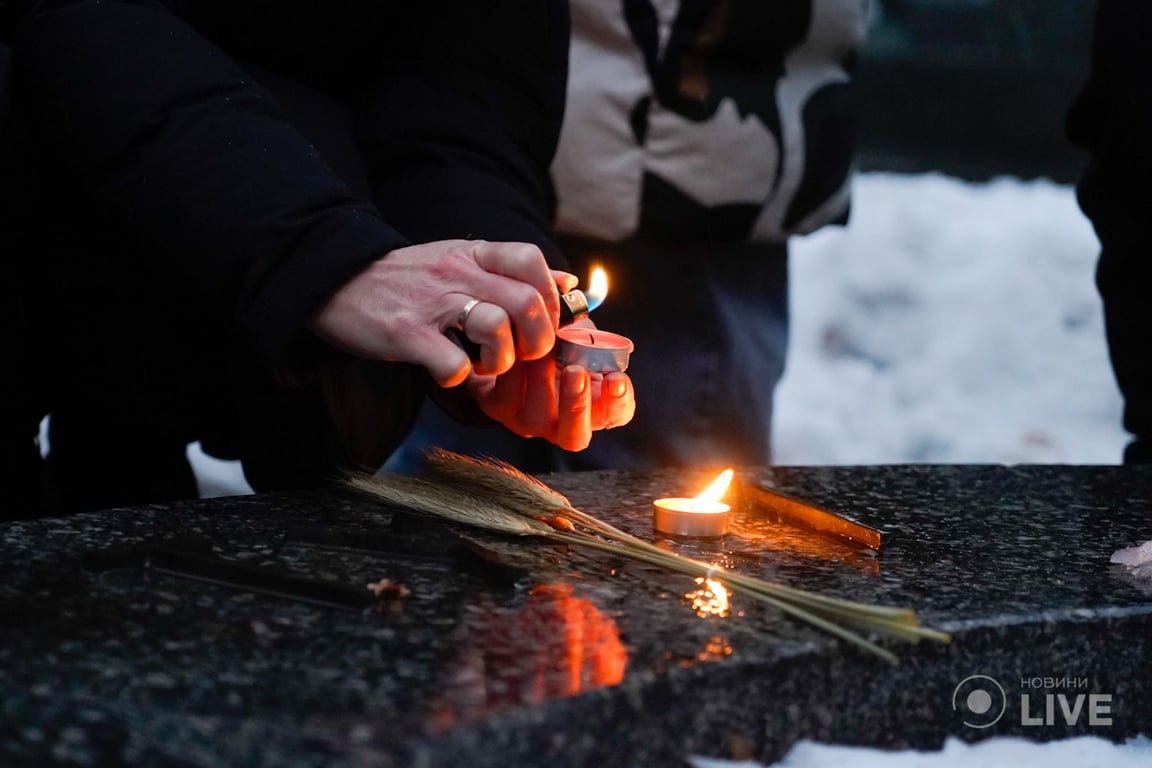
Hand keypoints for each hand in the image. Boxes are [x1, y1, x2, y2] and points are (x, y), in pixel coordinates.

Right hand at [310, 240, 566, 386]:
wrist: (334, 279)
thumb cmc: (404, 278)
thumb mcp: (459, 259)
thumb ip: (510, 271)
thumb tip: (568, 283)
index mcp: (473, 254)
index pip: (531, 260)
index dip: (550, 296)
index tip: (542, 321)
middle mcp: (457, 274)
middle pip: (526, 301)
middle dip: (536, 339)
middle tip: (520, 354)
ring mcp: (432, 303)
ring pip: (496, 327)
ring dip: (500, 359)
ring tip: (484, 365)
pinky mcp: (407, 334)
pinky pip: (453, 364)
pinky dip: (457, 378)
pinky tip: (447, 373)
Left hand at [467, 341, 635, 451]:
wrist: (509, 343)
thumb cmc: (553, 341)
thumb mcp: (578, 336)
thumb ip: (591, 339)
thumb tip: (595, 334)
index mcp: (592, 404)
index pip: (616, 416)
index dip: (619, 402)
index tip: (617, 379)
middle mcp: (561, 422)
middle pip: (575, 436)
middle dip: (577, 403)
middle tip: (577, 371)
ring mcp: (528, 421)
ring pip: (538, 418)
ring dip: (543, 379)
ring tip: (543, 348)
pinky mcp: (498, 409)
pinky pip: (506, 397)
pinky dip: (514, 370)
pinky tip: (518, 346)